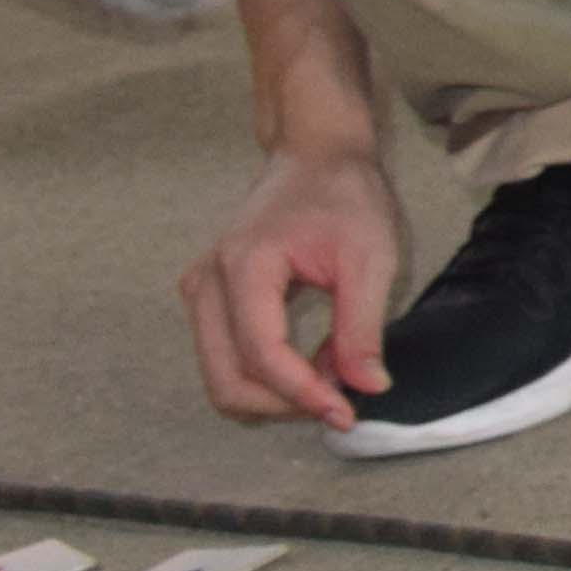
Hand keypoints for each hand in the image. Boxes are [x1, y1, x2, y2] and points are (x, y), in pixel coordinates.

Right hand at [181, 140, 402, 429]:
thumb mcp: (370, 257)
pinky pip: (227, 357)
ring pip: (222, 376)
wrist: (316, 156)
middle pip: (227, 379)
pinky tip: (315, 360)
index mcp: (243, 268)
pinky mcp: (208, 299)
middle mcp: (206, 285)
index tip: (348, 414)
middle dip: (284, 404)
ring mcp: (200, 292)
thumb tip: (367, 388)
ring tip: (334, 376)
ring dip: (276, 394)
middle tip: (341, 403)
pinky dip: (268, 375)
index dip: (302, 394)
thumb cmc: (345, 196)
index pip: (262, 355)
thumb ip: (362, 326)